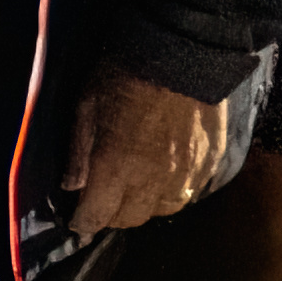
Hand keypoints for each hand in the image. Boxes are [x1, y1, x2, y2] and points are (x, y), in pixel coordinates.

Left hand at [61, 66, 235, 239]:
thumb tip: (72, 186)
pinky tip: (160, 181)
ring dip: (143, 208)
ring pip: (162, 211)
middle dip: (111, 217)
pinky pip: (188, 194)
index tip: (77, 225)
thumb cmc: (123, 76)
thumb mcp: (85, 106)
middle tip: (100, 204)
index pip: (98, 215)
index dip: (84, 224)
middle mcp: (154, 180)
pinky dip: (170, 194)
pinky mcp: (209, 164)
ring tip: (130, 194)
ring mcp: (186, 175)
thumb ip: (78, 151)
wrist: (182, 55)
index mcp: (118, 167)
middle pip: (131, 218)